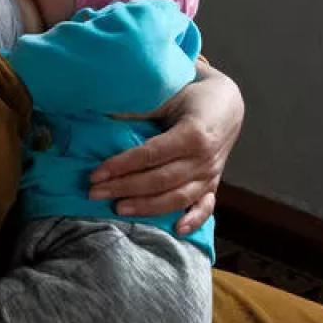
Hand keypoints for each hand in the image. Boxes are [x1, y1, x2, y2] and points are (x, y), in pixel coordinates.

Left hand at [90, 62, 243, 234]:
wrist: (227, 102)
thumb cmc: (191, 94)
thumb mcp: (168, 93)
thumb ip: (142, 108)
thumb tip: (104, 117)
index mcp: (193, 133)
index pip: (151, 155)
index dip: (122, 165)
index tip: (96, 173)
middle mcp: (204, 158)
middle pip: (159, 180)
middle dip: (124, 188)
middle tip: (94, 193)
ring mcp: (210, 174)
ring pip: (178, 198)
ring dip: (147, 207)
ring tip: (118, 209)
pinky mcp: (213, 184)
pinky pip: (206, 207)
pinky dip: (193, 220)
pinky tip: (176, 230)